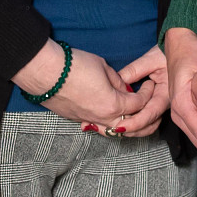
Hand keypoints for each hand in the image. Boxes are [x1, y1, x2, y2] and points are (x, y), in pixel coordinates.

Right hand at [15, 40, 149, 130]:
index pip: (138, 104)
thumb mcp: (103, 66)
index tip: (148, 85)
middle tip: (151, 111)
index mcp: (113, 104)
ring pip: (113, 131)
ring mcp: (88, 121)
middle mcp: (102, 118)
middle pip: (130, 126)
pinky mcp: (75, 120)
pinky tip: (110, 116)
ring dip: (125, 126)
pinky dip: (107, 124)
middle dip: (144, 120)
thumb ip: (118, 80)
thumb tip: (125, 88)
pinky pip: (97, 127)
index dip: (146, 94)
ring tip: (133, 118)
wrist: (45, 72)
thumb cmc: (74, 65)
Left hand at [105, 46, 171, 136]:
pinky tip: (121, 118)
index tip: (119, 127)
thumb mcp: (151, 59)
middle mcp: (164, 104)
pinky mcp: (156, 104)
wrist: (181, 51)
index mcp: (165, 95)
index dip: (133, 124)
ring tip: (113, 126)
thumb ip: (134, 70)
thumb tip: (118, 81)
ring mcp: (160, 105)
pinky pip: (145, 117)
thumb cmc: (168, 53)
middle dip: (130, 130)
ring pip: (147, 124)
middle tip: (111, 130)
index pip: (149, 115)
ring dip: (131, 128)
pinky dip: (133, 120)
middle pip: (147, 125)